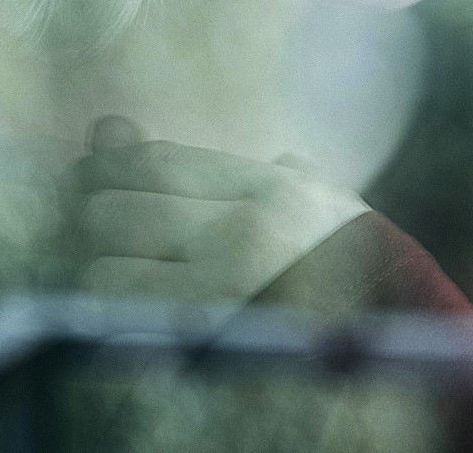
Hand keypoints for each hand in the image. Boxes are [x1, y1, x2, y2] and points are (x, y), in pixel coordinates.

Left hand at [71, 116, 371, 303]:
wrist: (387, 328)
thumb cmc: (339, 257)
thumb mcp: (296, 197)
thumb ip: (211, 169)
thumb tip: (108, 129)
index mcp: (270, 189)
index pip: (158, 164)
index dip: (107, 165)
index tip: (85, 172)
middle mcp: (246, 232)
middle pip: (116, 211)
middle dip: (94, 218)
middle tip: (96, 223)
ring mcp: (226, 292)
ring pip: (106, 272)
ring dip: (103, 273)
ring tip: (119, 273)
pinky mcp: (208, 343)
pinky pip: (125, 324)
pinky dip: (117, 317)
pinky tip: (131, 312)